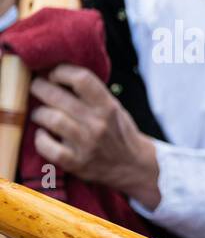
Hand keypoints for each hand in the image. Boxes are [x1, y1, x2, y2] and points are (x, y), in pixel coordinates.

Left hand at [29, 65, 160, 208]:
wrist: (132, 166)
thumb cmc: (118, 133)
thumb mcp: (114, 108)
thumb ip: (92, 93)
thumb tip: (58, 73)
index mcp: (108, 107)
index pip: (81, 79)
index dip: (60, 71)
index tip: (53, 74)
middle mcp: (98, 124)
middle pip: (57, 95)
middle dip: (40, 87)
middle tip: (38, 88)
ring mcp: (86, 144)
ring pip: (50, 118)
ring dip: (39, 113)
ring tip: (41, 114)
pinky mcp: (76, 163)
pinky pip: (47, 146)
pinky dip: (40, 139)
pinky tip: (44, 135)